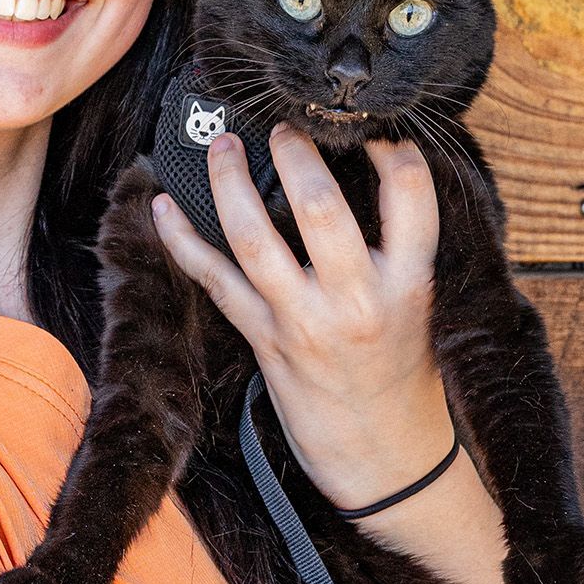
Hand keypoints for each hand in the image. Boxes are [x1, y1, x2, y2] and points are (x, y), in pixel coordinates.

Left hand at [149, 122, 454, 509]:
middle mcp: (356, 300)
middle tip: (283, 126)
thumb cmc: (401, 370)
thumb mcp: (418, 303)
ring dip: (230, 183)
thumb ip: (396, 244)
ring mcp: (303, 321)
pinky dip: (182, 240)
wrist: (386, 456)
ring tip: (224, 147)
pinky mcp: (264, 340)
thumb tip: (364, 166)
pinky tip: (164, 206)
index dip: (393, 151)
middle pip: (321, 208)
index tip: (373, 133)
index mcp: (408, 284)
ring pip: (254, 237)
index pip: (410, 195)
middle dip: (296, 155)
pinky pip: (214, 280)